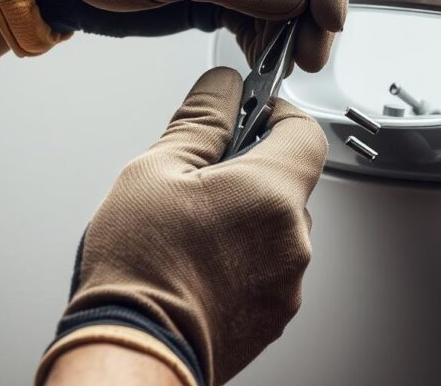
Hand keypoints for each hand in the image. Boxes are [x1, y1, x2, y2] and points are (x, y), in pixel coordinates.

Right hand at [36, 67, 327, 385]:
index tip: (251, 114)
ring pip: (277, 228)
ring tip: (191, 232)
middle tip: (200, 181)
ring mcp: (287, 282)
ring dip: (246, 219)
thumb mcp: (154, 172)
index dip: (279, 114)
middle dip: (251, 172)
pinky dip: (244, 259)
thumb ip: (200, 122)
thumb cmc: (139, 270)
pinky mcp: (274, 315)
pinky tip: (200, 265)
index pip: (306, 132)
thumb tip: (221, 88)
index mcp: (271, 193)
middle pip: (288, 183)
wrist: (134, 352)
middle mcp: (293, 239)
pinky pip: (270, 268)